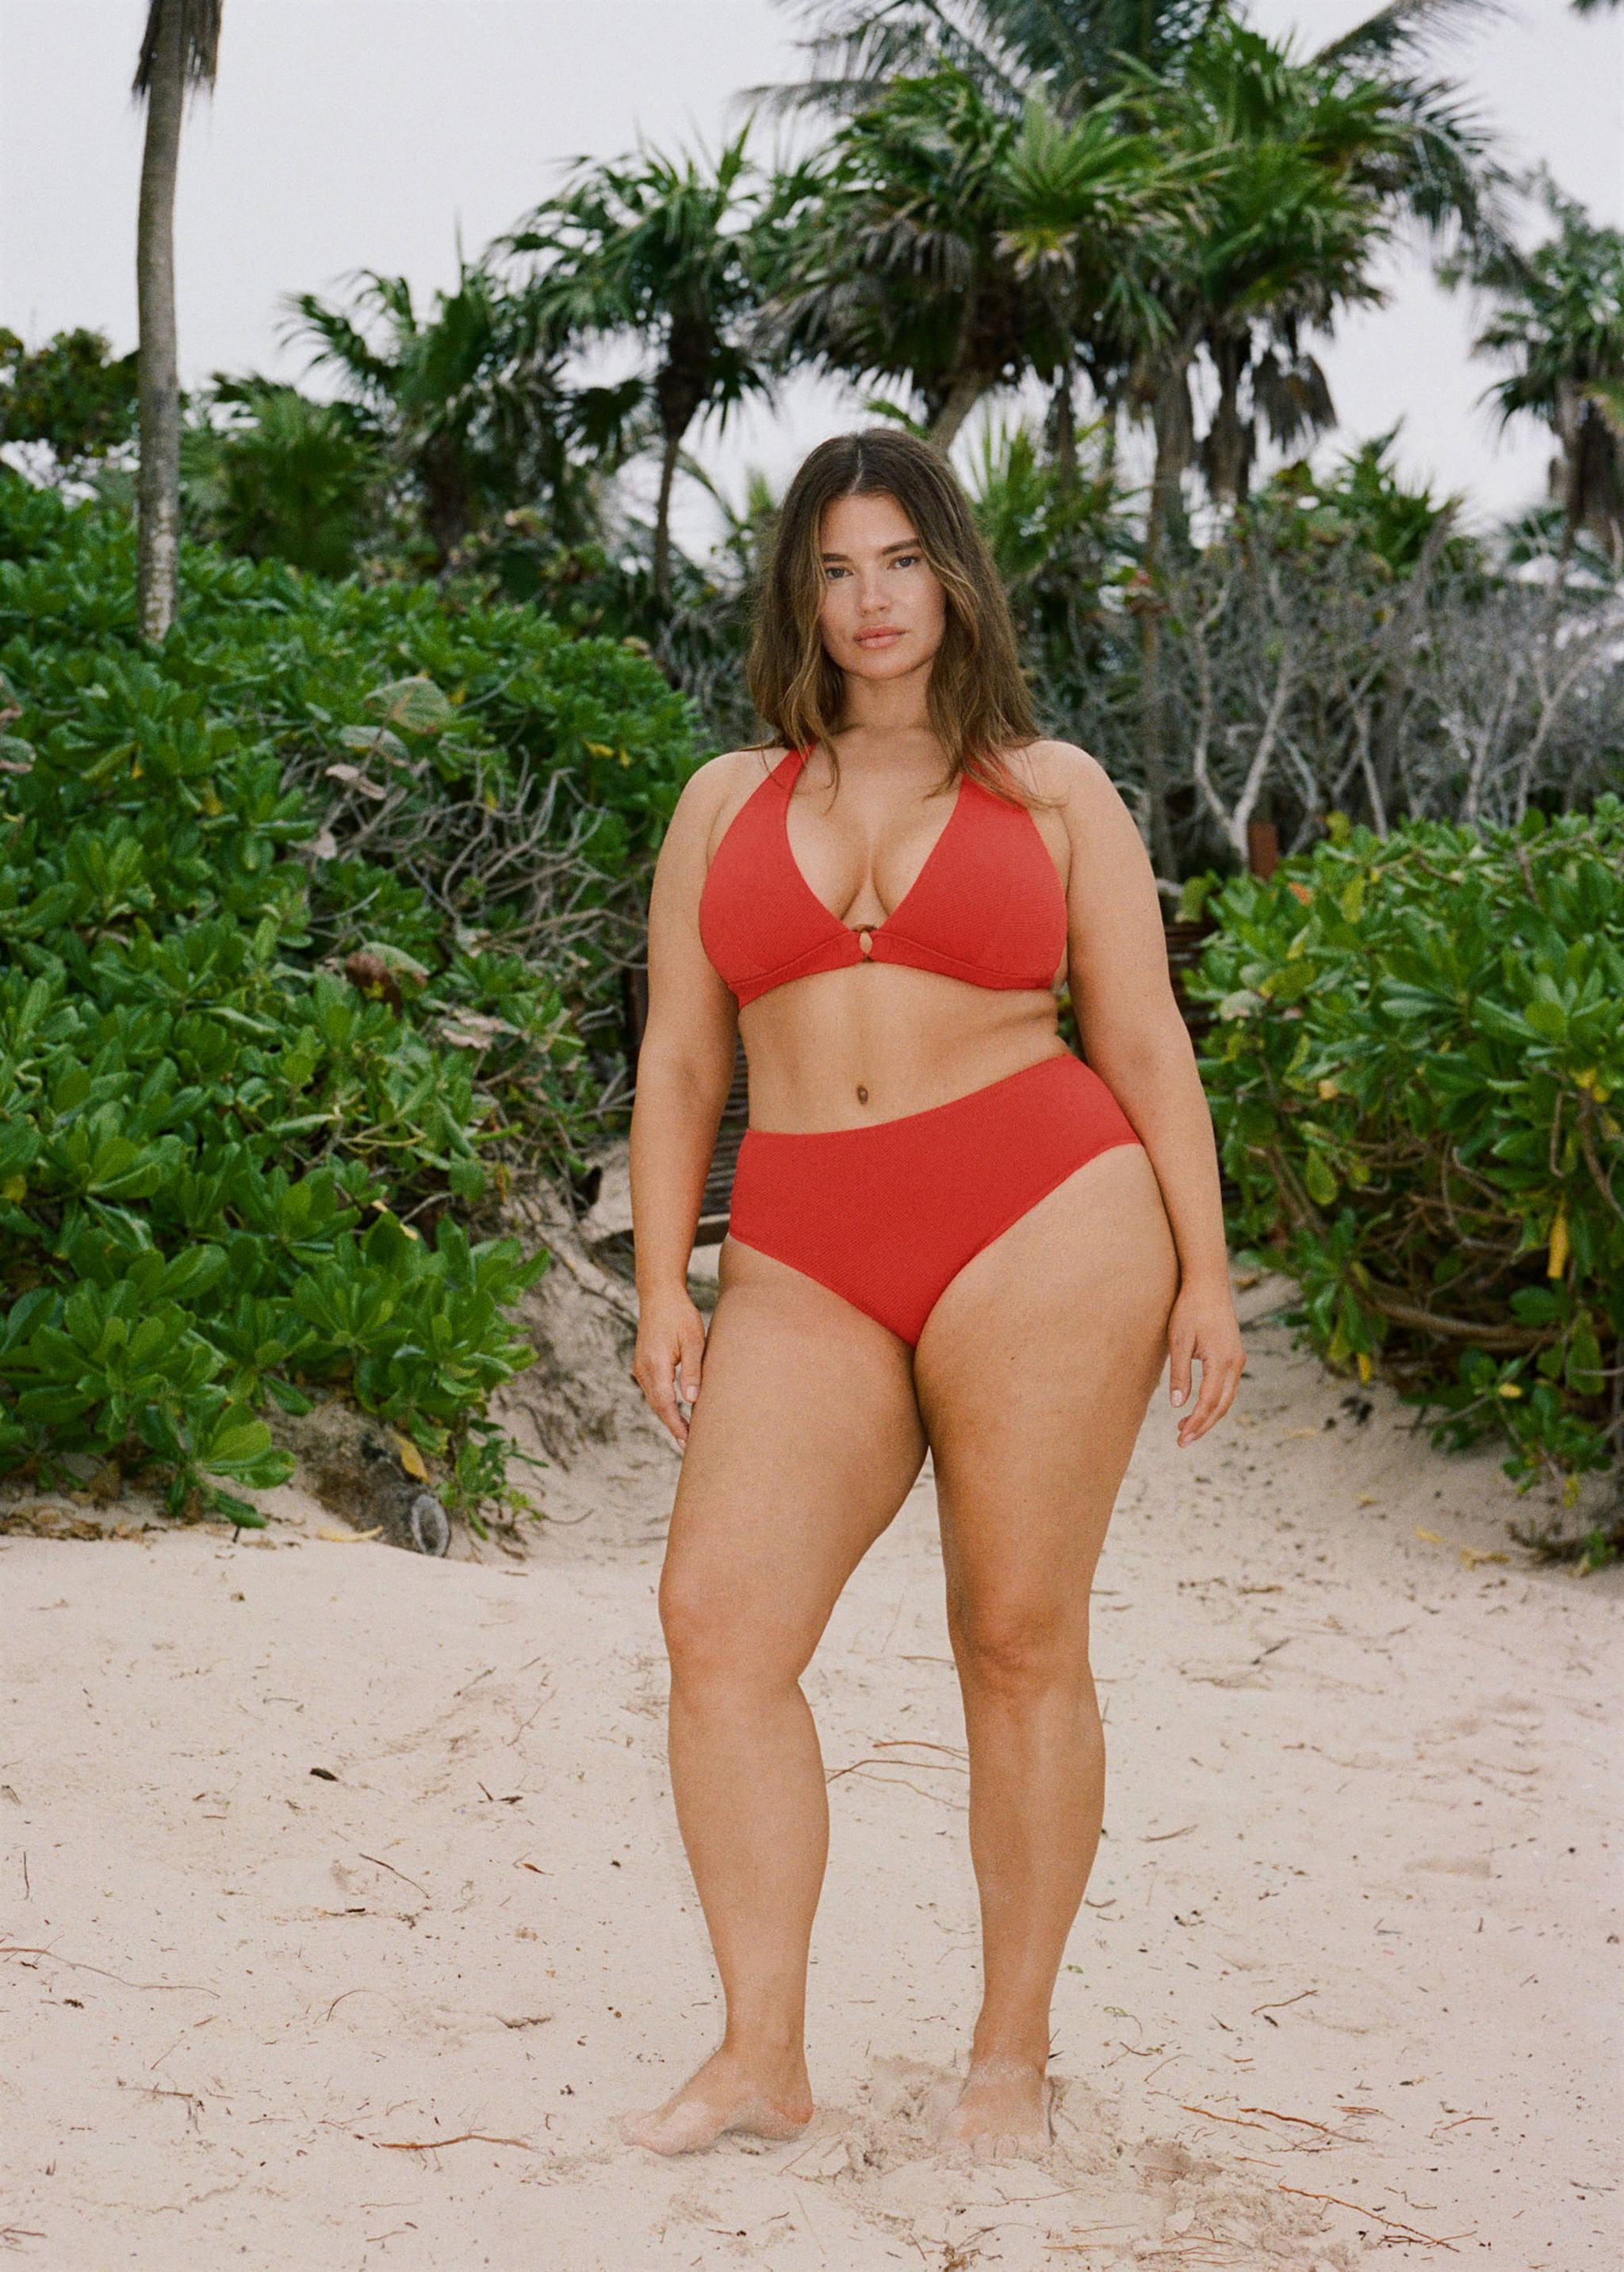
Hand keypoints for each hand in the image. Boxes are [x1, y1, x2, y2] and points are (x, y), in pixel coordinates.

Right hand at [632, 1286, 708, 1446]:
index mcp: (656, 1365)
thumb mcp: (693, 1341)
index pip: (665, 1404)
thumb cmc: (680, 1315)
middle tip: (689, 1446)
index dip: (676, 1425)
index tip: (687, 1442)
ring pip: (654, 1399)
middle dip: (672, 1426)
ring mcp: (640, 1366)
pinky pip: (652, 1390)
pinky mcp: (642, 1363)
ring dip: (667, 1416)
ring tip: (685, 1433)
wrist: (658, 1295)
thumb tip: (692, 1401)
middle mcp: (643, 1369)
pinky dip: (663, 1403)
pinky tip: (675, 1410)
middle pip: (657, 1406)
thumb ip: (692, 1371)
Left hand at [1167, 1279, 1244, 1447]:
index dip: (1196, 1422)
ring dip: (1209, 1415)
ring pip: (1227, 1398)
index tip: (1182, 1437)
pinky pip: (1228, 1386)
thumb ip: (1180, 1374)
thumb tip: (1178, 1406)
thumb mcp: (1178, 1341)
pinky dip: (1215, 1401)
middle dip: (1203, 1425)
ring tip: (1186, 1429)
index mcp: (1222, 1360)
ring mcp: (1238, 1359)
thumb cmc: (1189, 1308)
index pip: (1210, 1402)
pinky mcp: (1234, 1355)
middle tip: (1183, 1441)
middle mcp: (1235, 1363)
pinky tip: (1199, 1407)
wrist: (1208, 1283)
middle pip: (1222, 1405)